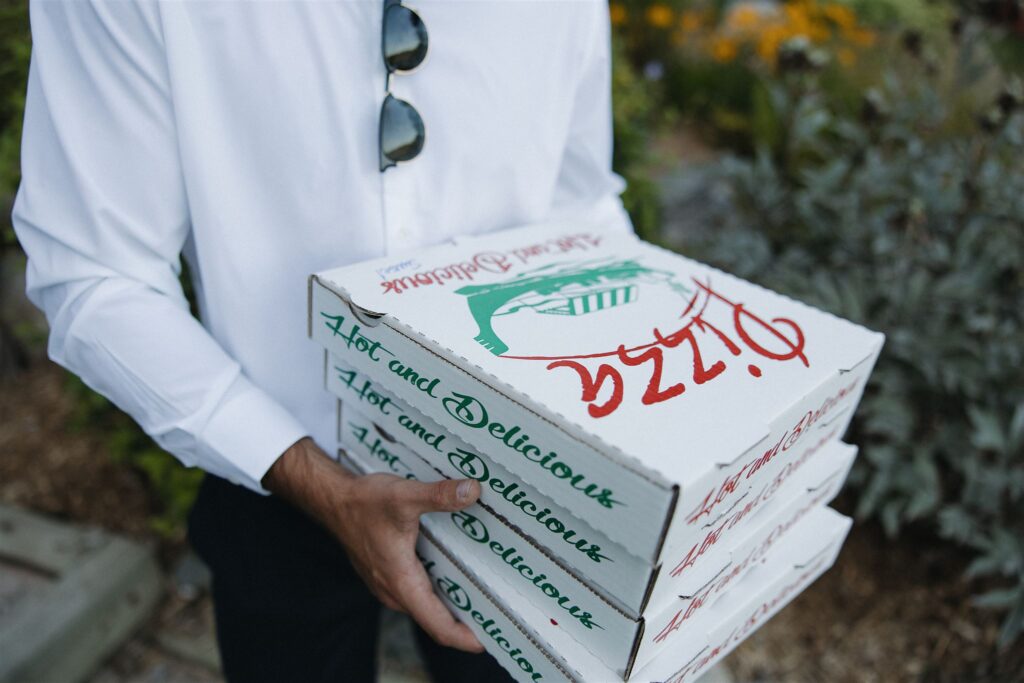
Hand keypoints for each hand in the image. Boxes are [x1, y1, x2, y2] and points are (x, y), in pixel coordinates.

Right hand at [263, 438, 483, 652]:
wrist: (332, 501)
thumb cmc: (363, 503)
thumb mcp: (404, 495)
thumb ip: (439, 495)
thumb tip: (473, 492)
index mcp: (402, 582)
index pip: (438, 626)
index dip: (466, 638)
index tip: (491, 639)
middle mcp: (395, 591)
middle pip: (436, 620)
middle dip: (466, 622)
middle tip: (500, 612)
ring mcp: (389, 585)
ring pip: (426, 605)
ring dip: (452, 605)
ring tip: (486, 593)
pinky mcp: (387, 575)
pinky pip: (418, 592)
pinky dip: (438, 590)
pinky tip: (456, 571)